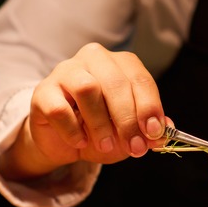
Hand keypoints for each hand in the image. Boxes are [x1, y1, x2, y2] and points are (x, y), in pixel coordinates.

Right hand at [0, 43, 169, 179]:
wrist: (64, 141)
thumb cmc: (101, 129)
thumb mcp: (131, 132)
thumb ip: (149, 130)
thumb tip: (164, 132)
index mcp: (121, 63)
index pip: (140, 79)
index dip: (149, 107)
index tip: (154, 133)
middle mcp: (94, 59)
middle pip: (116, 83)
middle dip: (128, 120)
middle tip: (134, 147)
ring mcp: (66, 71)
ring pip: (87, 89)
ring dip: (101, 123)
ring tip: (106, 145)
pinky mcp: (43, 91)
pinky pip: (59, 108)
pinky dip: (73, 130)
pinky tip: (80, 141)